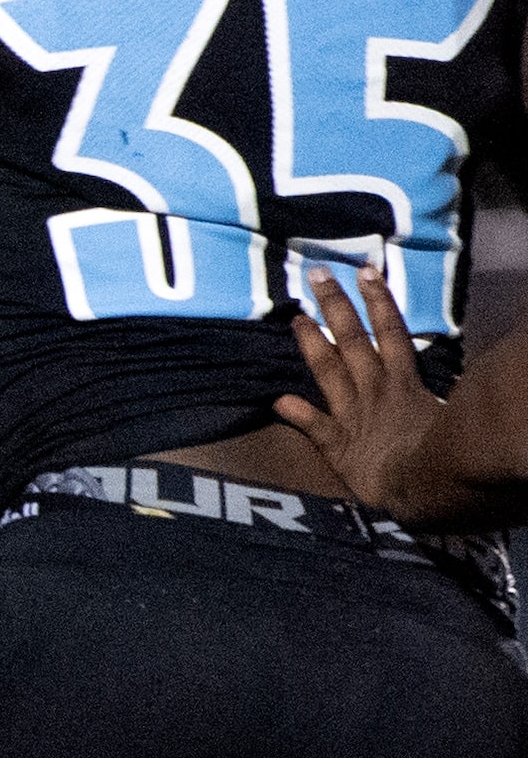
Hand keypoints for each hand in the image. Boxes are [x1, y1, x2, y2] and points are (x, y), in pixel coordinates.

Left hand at [282, 263, 447, 515]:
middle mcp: (375, 391)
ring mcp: (353, 416)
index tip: (364, 271)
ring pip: (328, 371)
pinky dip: (297, 414)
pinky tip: (278, 399)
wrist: (430, 487)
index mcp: (405, 383)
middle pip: (353, 340)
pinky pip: (315, 427)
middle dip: (335, 306)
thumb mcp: (457, 413)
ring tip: (295, 317)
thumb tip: (479, 373)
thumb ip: (456, 391)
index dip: (378, 301)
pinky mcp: (339, 447)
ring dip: (311, 344)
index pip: (392, 332)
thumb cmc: (452, 451)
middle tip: (315, 273)